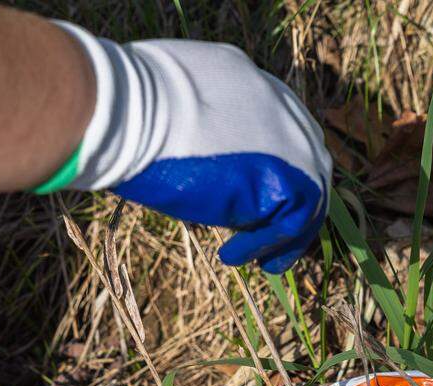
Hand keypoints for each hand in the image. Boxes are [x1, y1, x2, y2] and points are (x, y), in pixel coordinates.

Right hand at [41, 24, 331, 272]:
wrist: (128, 114)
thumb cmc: (125, 108)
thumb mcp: (169, 101)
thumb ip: (195, 120)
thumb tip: (186, 148)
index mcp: (250, 79)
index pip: (278, 127)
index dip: (269, 166)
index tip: (251, 197)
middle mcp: (281, 105)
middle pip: (305, 160)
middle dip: (289, 201)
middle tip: (265, 234)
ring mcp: (293, 140)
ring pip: (307, 196)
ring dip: (281, 233)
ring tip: (259, 260)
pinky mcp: (291, 177)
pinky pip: (292, 222)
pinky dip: (265, 245)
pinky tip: (232, 256)